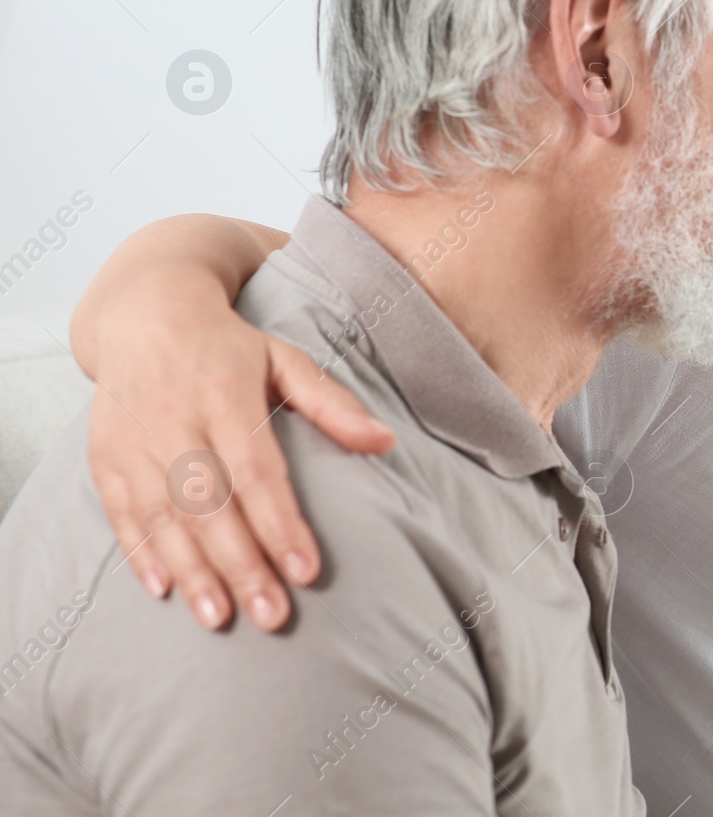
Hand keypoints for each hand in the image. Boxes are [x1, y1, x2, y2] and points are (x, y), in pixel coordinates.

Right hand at [86, 274, 393, 630]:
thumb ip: (333, 404)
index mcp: (226, 394)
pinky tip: (164, 591)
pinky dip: (140, 554)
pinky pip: (120, 512)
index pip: (257, 471)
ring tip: (220, 618)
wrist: (144, 315)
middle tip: (272, 614)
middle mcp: (175, 418)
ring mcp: (133, 440)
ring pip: (162, 516)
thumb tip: (387, 442)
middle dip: (241, 564)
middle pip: (209, 504)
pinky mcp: (104, 456)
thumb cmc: (229, 347)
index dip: (281, 524)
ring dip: (191, 571)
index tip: (308, 572)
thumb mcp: (286, 360)